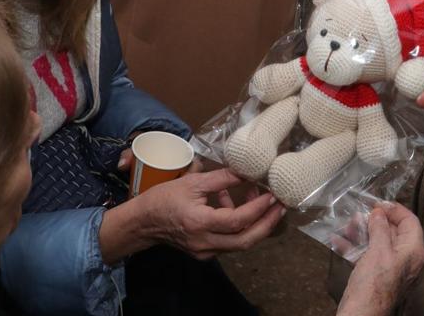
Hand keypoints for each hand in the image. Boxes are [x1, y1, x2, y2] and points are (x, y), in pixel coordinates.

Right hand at [141, 168, 285, 259]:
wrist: (143, 223)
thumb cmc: (164, 198)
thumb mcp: (193, 182)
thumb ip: (221, 178)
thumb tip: (246, 170)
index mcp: (200, 223)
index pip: (238, 221)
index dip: (258, 208)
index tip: (272, 195)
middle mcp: (205, 243)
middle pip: (245, 241)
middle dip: (267, 224)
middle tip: (281, 206)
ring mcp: (205, 251)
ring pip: (238, 243)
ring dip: (253, 222)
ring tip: (258, 198)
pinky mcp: (204, 252)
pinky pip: (228, 241)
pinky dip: (236, 225)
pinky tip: (232, 204)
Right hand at [336, 203, 423, 315]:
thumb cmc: (375, 288)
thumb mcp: (378, 251)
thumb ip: (380, 229)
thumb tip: (379, 214)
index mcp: (414, 252)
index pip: (410, 221)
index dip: (394, 209)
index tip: (377, 204)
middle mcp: (406, 260)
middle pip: (393, 232)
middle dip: (374, 221)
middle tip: (357, 214)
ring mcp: (392, 270)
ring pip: (379, 244)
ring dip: (362, 233)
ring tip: (346, 226)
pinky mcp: (378, 279)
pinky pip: (369, 257)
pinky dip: (355, 248)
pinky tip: (339, 242)